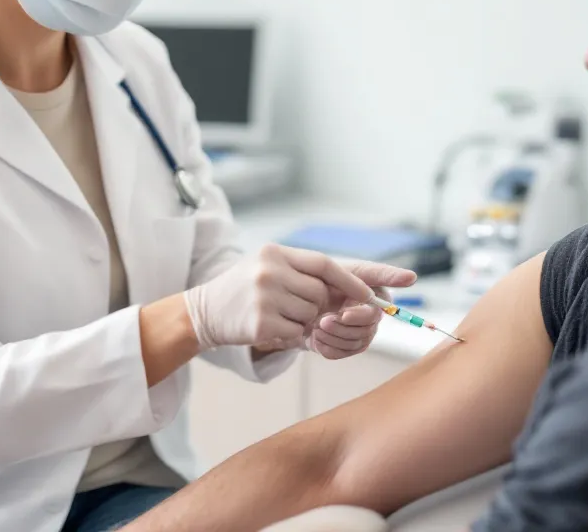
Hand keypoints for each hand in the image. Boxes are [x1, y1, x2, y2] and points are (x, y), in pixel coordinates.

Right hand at [182, 245, 411, 350]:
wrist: (202, 311)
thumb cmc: (244, 291)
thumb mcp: (270, 270)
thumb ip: (306, 275)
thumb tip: (358, 288)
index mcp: (277, 253)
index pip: (328, 264)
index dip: (357, 279)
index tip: (385, 290)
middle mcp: (271, 269)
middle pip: (322, 295)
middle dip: (317, 307)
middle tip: (295, 308)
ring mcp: (265, 295)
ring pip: (311, 316)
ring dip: (302, 322)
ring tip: (274, 314)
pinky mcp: (260, 322)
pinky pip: (295, 333)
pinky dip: (289, 334)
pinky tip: (266, 326)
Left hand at [302, 260, 416, 358]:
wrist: (298, 297)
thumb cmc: (324, 277)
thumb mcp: (346, 268)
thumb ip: (378, 273)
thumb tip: (413, 277)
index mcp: (376, 295)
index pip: (381, 307)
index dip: (361, 313)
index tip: (344, 313)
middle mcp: (372, 316)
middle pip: (368, 328)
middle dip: (344, 326)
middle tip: (323, 320)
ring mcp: (360, 333)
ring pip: (356, 343)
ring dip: (334, 336)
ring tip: (316, 326)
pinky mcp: (346, 347)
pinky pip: (342, 353)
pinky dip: (327, 347)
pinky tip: (316, 337)